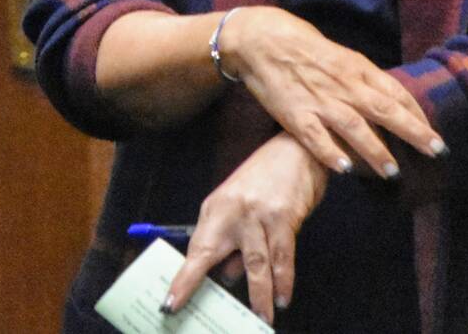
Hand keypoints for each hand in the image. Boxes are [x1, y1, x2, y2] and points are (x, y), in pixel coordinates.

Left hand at [164, 133, 327, 322]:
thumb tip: (226, 277)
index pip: (196, 249)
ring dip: (260, 295)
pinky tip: (283, 297)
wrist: (296, 151)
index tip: (171, 302)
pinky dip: (284, 281)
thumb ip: (230, 242)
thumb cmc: (264, 180)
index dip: (184, 279)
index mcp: (215, 209)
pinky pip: (283, 257)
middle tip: (217, 319)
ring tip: (262, 318)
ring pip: (256, 264)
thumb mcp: (237, 207)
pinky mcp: (284, 217)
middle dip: (205, 287)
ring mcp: (258, 214)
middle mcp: (232, 211)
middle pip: (215, 255)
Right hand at [221, 7, 444, 176]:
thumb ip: (362, 78)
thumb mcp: (340, 55)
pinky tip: (343, 170)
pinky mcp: (294, 113)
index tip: (433, 135)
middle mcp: (343, 84)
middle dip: (413, 132)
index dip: (417, 114)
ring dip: (376, 151)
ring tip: (392, 172)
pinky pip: (315, 137)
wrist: (260, 40)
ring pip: (354, 128)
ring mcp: (319, 100)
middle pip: (385, 110)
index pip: (395, 92)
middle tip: (436, 152)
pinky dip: (330, 153)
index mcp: (356, 68)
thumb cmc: (302, 45)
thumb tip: (386, 99)